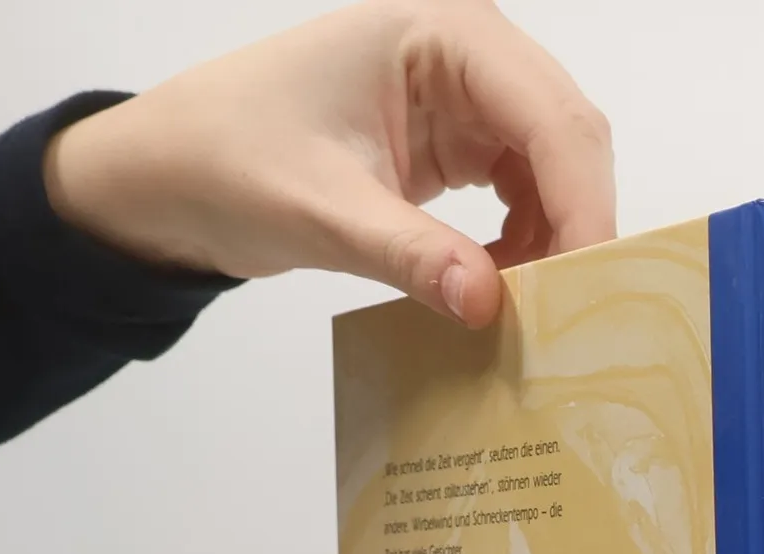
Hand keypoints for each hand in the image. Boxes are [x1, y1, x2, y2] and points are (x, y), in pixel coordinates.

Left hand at [43, 0, 614, 326]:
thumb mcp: (321, 212)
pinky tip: (494, 291)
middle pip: (567, 140)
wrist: (175, 171)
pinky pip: (522, 196)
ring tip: (527, 311)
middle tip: (572, 315)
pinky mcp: (457, 143)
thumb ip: (410, 255)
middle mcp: (468, 51)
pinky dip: (522, 248)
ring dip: (551, 243)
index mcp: (441, 30)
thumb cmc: (228, 159)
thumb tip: (487, 303)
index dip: (582, 204)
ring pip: (553, 172)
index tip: (588, 287)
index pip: (549, 117)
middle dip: (575, 226)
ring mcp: (466, 96)